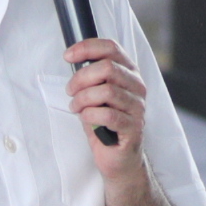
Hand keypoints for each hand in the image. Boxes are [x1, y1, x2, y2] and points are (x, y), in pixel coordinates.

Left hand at [63, 34, 148, 173]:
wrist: (118, 158)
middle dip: (81, 78)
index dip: (87, 48)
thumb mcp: (96, 94)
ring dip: (83, 99)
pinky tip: (86, 118)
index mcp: (129, 73)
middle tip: (70, 91)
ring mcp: (137, 107)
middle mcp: (137, 87)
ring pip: (107, 91)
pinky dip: (90, 115)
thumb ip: (91, 77)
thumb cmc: (105, 124)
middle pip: (107, 68)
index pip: (111, 48)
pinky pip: (108, 115)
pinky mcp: (133, 127)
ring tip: (76, 108)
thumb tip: (73, 59)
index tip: (68, 56)